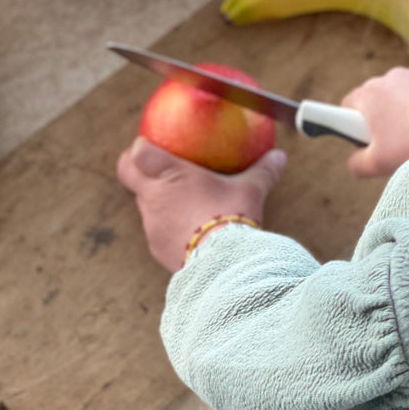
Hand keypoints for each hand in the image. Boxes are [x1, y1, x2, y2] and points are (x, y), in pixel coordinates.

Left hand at [117, 138, 287, 271]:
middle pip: (129, 176)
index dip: (138, 148)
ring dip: (156, 202)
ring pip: (144, 206)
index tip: (147, 146)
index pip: (137, 153)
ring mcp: (151, 225)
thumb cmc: (233, 217)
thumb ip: (263, 171)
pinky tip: (186, 232)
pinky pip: (157, 232)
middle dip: (133, 169)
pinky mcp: (156, 248)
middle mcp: (153, 198)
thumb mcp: (251, 191)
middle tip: (145, 167)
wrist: (222, 263)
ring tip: (177, 203)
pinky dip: (167, 229)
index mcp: (169, 175)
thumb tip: (280, 156)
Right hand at [342, 67, 408, 178]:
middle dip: (380, 118)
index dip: (352, 125)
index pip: (348, 106)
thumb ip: (356, 163)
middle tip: (392, 143)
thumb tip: (355, 160)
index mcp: (370, 93)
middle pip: (376, 99)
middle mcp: (391, 77)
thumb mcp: (378, 165)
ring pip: (402, 95)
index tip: (365, 139)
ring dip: (404, 111)